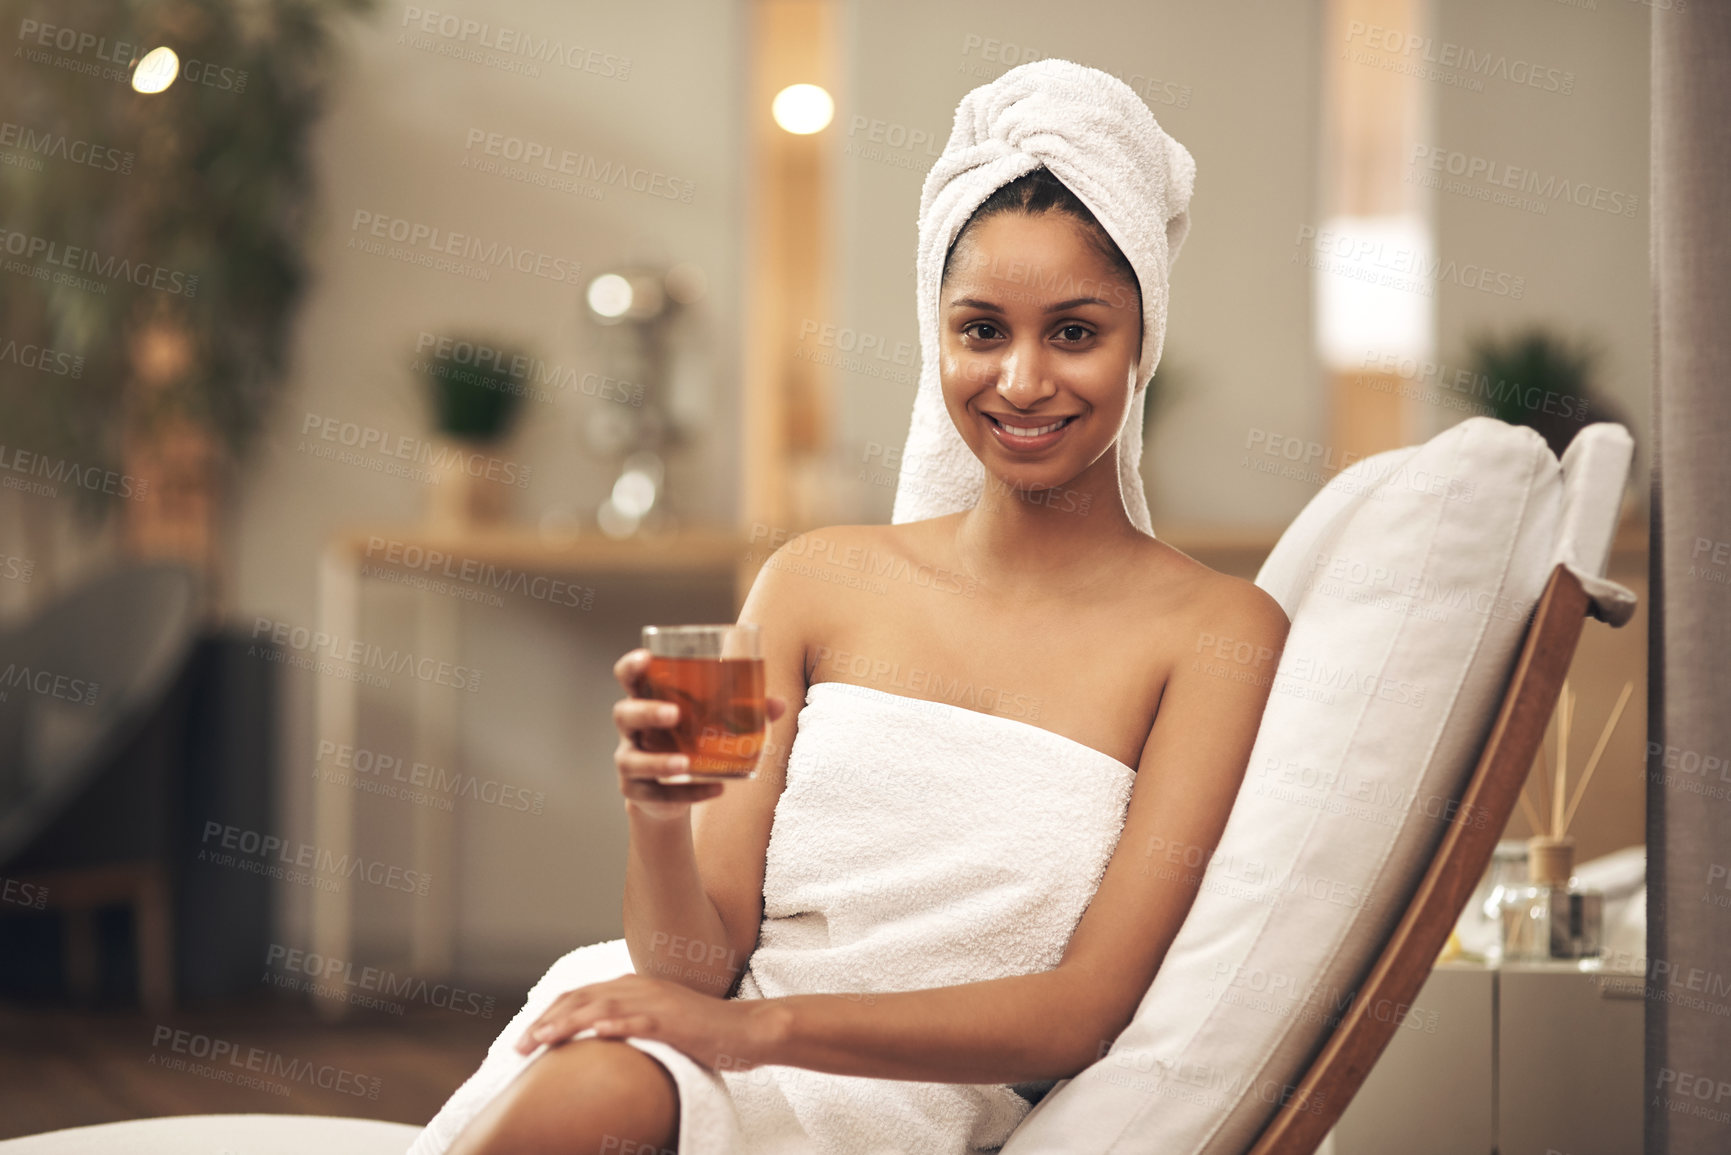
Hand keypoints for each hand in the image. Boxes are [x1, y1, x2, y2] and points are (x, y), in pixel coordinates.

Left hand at [513, 973, 785, 1071]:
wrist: (747, 1030)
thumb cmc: (704, 1033)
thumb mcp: (659, 1023)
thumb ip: (631, 1022)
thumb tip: (600, 1040)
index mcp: (635, 987)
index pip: (581, 995)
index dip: (550, 1014)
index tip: (526, 1038)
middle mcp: (640, 988)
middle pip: (582, 999)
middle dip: (545, 1021)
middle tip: (519, 1046)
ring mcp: (656, 1002)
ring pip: (601, 1008)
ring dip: (566, 1024)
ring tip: (541, 1040)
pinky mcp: (673, 1020)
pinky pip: (638, 1022)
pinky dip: (614, 1027)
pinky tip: (594, 1035)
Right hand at [612, 647, 786, 821]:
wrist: (667, 793)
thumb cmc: (687, 742)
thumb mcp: (707, 723)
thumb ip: (743, 711)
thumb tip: (778, 704)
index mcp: (647, 701)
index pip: (628, 677)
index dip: (631, 667)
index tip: (646, 658)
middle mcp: (632, 729)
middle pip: (624, 714)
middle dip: (646, 712)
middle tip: (673, 714)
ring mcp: (630, 761)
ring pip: (632, 760)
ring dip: (659, 762)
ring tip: (685, 764)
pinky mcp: (637, 792)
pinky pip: (657, 794)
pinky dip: (689, 793)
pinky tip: (715, 790)